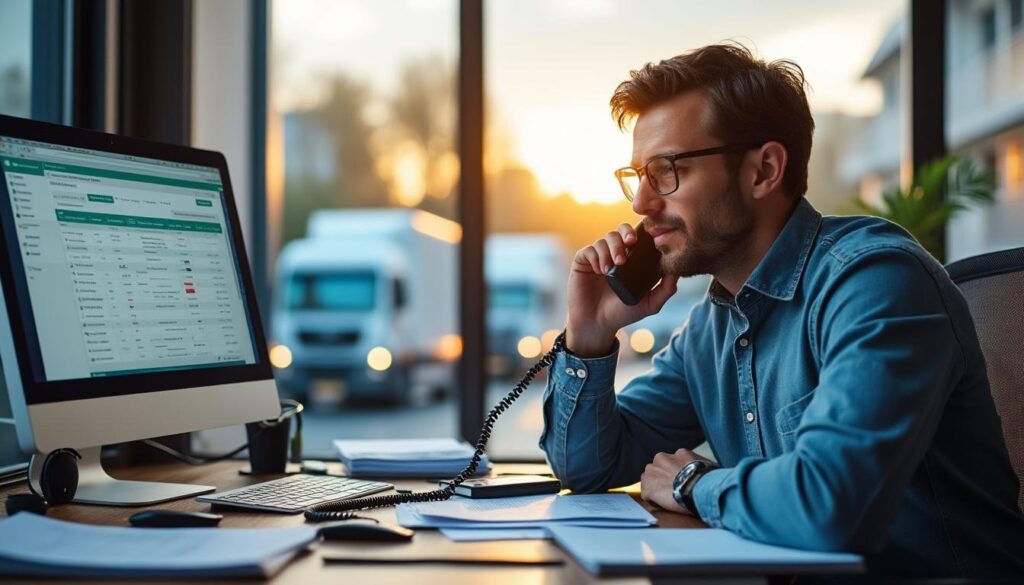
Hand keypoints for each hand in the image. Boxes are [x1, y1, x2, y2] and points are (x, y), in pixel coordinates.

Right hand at [566, 223, 677, 356]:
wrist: (597, 324)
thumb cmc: (622, 314)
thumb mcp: (650, 304)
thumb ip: (666, 289)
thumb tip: (678, 271)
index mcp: (630, 260)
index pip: (636, 238)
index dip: (642, 232)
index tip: (648, 238)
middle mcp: (614, 255)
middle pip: (620, 231)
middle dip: (626, 232)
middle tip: (631, 242)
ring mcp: (598, 257)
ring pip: (605, 239)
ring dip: (612, 247)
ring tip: (616, 264)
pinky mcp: (583, 261)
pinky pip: (589, 250)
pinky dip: (596, 256)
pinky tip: (601, 269)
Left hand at [640, 448, 713, 514]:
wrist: (699, 489)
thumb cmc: (708, 480)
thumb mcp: (708, 466)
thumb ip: (700, 465)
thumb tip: (705, 470)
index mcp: (679, 453)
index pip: (672, 462)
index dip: (675, 473)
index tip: (680, 481)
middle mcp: (662, 458)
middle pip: (658, 468)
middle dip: (663, 478)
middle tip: (672, 490)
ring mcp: (652, 472)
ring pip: (649, 479)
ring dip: (656, 487)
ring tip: (667, 498)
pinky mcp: (648, 487)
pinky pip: (647, 494)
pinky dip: (653, 500)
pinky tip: (663, 504)